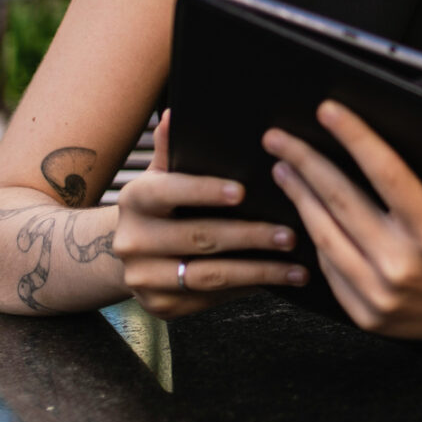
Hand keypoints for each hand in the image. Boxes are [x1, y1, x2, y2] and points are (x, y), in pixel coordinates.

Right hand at [112, 109, 307, 317]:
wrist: (126, 254)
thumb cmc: (161, 206)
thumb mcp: (162, 176)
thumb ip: (173, 149)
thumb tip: (179, 114)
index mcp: (134, 200)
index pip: (170, 192)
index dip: (204, 191)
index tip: (242, 191)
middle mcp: (132, 241)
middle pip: (198, 238)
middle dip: (249, 236)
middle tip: (290, 233)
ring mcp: (144, 279)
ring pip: (208, 276)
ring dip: (258, 271)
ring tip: (296, 266)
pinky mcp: (161, 306)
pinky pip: (210, 300)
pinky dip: (247, 289)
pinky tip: (276, 280)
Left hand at [263, 101, 421, 338]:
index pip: (386, 173)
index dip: (355, 137)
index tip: (328, 110)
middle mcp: (403, 265)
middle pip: (342, 201)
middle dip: (306, 163)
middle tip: (279, 136)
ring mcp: (381, 295)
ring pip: (326, 235)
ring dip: (300, 198)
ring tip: (284, 167)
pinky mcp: (367, 315)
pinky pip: (330, 269)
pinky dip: (315, 236)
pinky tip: (305, 211)